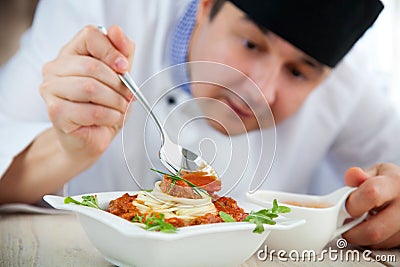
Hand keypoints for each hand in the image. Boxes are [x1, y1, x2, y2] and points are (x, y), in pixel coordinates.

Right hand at [40, 25, 134, 160]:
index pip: (90, 35)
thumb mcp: (120, 77)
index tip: (125, 67)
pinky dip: (109, 116)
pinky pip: (91, 111)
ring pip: (91, 88)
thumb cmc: (104, 107)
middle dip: (118, 84)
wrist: (92, 137)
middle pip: (93, 66)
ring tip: (120, 108)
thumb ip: (123, 53)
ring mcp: (50, 90)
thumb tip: (117, 31)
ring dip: (115, 101)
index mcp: (71, 53)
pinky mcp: (55, 112)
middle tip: (128, 96)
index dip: (112, 51)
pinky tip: (111, 118)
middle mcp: (55, 68)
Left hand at [343, 163, 399, 248]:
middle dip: (352, 231)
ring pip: (378, 242)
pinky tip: (372, 228)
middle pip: (374, 230)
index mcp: (395, 183)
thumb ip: (359, 176)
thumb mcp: (377, 172)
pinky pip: (384, 246)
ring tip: (360, 223)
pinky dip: (373, 241)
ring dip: (361, 237)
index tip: (347, 205)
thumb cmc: (391, 183)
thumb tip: (352, 175)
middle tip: (345, 224)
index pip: (371, 194)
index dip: (353, 203)